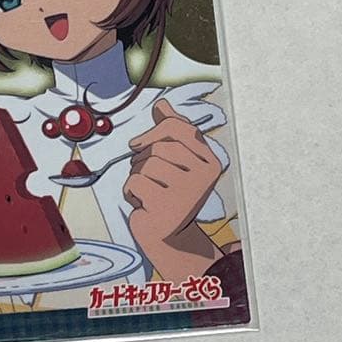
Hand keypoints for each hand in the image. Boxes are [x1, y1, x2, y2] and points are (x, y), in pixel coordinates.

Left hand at [124, 100, 222, 276]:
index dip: (153, 131)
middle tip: (147, 177)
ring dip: (136, 176)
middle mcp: (204, 177)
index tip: (137, 144)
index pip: (179, 128)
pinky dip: (130, 192)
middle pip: (160, 147)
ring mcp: (187, 193)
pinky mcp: (166, 208)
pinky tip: (141, 204)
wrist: (168, 237)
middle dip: (143, 159)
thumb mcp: (176, 163)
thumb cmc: (170, 194)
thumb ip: (172, 133)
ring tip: (146, 191)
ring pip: (146, 164)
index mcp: (211, 162)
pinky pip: (135, 182)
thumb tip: (163, 104)